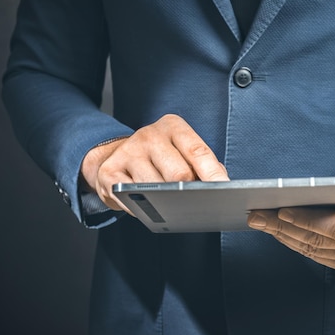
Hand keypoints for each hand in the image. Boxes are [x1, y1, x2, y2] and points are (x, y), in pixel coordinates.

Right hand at [80, 114, 228, 213]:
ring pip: (156, 189)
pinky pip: (133, 198)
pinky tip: (148, 206)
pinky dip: (143, 208)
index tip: (225, 190)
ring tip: (170, 205)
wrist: (117, 154)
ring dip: (166, 203)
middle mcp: (149, 135)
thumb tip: (221, 184)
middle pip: (178, 174)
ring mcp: (128, 152)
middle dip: (190, 192)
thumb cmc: (162, 157)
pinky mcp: (110, 171)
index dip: (213, 174)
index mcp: (173, 127)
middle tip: (196, 203)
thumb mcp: (184, 151)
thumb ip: (205, 165)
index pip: (198, 151)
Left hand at [247, 161, 334, 272]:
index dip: (308, 222)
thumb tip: (307, 191)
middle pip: (321, 241)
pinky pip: (319, 257)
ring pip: (316, 251)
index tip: (282, 211)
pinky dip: (296, 244)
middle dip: (285, 228)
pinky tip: (279, 232)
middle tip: (258, 216)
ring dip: (285, 237)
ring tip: (262, 223)